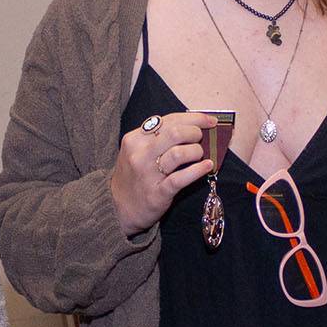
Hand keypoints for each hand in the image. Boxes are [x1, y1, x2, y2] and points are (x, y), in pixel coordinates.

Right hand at [110, 111, 219, 236]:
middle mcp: (140, 154)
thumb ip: (158, 138)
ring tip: (200, 154)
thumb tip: (192, 127)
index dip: (193, 118)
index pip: (168, 120)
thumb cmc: (134, 176)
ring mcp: (148, 174)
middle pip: (175, 133)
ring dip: (196, 151)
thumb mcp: (137, 151)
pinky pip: (181, 178)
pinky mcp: (157, 193)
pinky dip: (198, 170)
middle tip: (201, 138)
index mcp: (135, 139)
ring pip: (179, 153)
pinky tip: (207, 166)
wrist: (118, 208)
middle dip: (195, 132)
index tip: (209, 120)